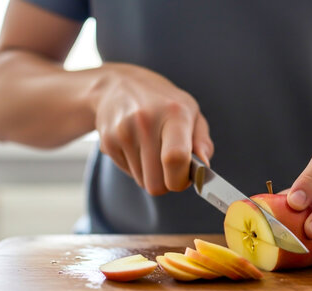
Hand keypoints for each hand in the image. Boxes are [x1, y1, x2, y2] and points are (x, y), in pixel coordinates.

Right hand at [93, 64, 213, 194]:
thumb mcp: (191, 111)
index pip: (175, 158)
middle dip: (167, 182)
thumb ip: (202, 141)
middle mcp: (146, 122)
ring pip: (142, 182)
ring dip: (151, 174)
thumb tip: (204, 166)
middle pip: (156, 183)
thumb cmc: (162, 102)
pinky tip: (137, 146)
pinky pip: (129, 174)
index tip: (186, 176)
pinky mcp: (108, 142)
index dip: (181, 179)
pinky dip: (136, 166)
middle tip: (170, 165)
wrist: (117, 85)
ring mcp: (123, 132)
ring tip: (152, 149)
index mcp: (174, 113)